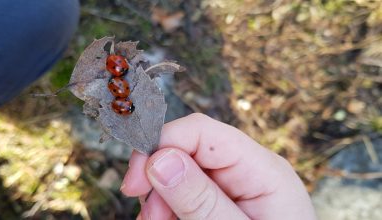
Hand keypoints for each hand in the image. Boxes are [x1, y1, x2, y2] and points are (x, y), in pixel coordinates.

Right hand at [121, 113, 315, 219]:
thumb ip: (201, 200)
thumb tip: (160, 158)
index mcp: (262, 169)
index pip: (202, 131)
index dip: (161, 145)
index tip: (135, 183)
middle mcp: (247, 169)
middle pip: (187, 150)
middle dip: (159, 180)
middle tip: (152, 218)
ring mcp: (234, 184)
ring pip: (180, 172)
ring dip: (161, 199)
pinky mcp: (222, 199)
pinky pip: (185, 191)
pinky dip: (169, 208)